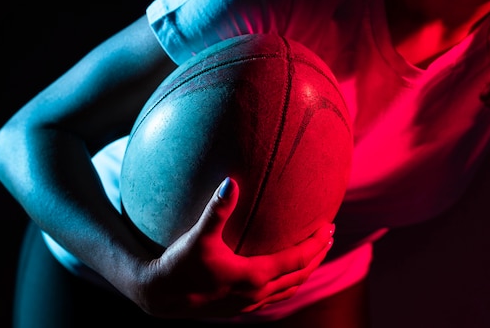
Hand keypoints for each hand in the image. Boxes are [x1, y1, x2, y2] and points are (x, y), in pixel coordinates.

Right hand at [131, 178, 334, 319]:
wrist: (159, 296)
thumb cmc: (179, 264)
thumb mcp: (198, 236)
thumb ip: (217, 209)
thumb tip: (230, 181)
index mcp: (253, 275)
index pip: (297, 259)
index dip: (316, 243)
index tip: (329, 226)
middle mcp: (256, 293)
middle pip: (300, 275)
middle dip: (318, 255)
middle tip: (330, 235)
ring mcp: (249, 304)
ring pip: (289, 289)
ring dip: (306, 271)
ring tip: (316, 254)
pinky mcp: (239, 308)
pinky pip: (275, 297)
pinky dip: (288, 284)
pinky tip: (285, 274)